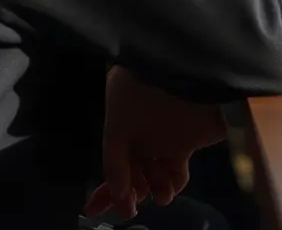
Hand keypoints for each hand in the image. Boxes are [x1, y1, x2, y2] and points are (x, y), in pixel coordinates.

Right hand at [85, 67, 226, 219]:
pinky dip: (174, 183)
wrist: (182, 73)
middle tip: (129, 208)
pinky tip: (171, 188)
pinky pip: (178, 170)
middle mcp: (141, 133)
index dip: (104, 186)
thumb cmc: (140, 93)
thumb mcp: (116, 127)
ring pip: (155, 174)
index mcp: (122, 126)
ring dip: (154, 190)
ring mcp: (165, 137)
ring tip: (158, 195)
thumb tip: (119, 195)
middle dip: (128, 192)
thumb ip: (113, 164)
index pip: (111, 161)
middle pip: (132, 171)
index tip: (94, 208)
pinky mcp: (188, 140)